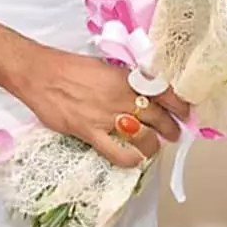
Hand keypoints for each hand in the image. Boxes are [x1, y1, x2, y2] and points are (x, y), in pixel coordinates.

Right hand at [8, 44, 191, 168]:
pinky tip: (134, 159)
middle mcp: (121, 97)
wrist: (40, 73)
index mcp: (126, 78)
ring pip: (143, 136)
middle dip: (171, 128)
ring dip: (153, 145)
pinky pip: (116, 152)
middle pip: (158, 117)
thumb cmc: (69, 67)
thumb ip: (123, 80)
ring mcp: (106, 116)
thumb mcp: (104, 67)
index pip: (163, 92)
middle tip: (174, 133)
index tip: (186, 112)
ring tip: (154, 148)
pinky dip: (129, 159)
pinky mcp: (89, 132)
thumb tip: (138, 90)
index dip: (179, 105)